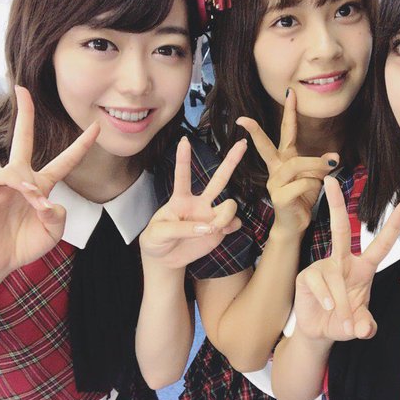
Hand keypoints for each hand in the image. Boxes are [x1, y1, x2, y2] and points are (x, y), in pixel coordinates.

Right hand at [0, 86, 99, 279]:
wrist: (0, 261)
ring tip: (35, 206)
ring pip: (18, 166)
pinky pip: (1, 176)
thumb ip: (58, 216)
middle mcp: (25, 178)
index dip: (82, 144)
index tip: (96, 126)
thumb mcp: (54, 232)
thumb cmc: (27, 243)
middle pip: (24, 138)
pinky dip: (16, 185)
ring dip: (30, 187)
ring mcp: (5, 183)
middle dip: (24, 113)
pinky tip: (24, 197)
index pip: (67, 159)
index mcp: (44, 185)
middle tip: (22, 88)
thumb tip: (46, 200)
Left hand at [139, 136, 246, 268]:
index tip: (184, 140)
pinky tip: (222, 232)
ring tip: (214, 228)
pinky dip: (231, 226)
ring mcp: (211, 215)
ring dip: (226, 215)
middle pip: (219, 179)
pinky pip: (235, 223)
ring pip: (230, 204)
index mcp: (180, 199)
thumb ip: (180, 229)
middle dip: (231, 161)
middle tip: (243, 143)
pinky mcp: (220, 230)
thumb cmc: (157, 240)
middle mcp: (199, 203)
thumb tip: (207, 228)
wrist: (165, 259)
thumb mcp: (157, 233)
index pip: (182, 176)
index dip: (183, 159)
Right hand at [236, 89, 337, 234]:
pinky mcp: (279, 197)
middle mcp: (276, 169)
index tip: (290, 92)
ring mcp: (275, 183)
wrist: (295, 225)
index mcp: (284, 160)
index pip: (286, 132)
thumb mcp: (315, 178)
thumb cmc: (302, 198)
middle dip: (256, 131)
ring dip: (316, 165)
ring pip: (296, 165)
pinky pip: (302, 184)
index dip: (290, 112)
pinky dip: (314, 185)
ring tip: (330, 167)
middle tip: (244, 119)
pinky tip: (315, 191)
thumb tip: (334, 156)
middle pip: (267, 146)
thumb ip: (322, 165)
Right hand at [293, 176, 399, 340]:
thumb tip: (363, 329)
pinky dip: (327, 300)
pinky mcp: (307, 276)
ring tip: (343, 321)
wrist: (320, 332)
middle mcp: (343, 262)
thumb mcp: (360, 326)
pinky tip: (328, 308)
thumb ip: (365, 326)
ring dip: (342, 303)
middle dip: (335, 204)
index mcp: (363, 268)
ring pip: (335, 276)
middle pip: (340, 229)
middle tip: (331, 180)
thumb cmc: (344, 321)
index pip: (381, 244)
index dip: (393, 225)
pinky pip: (320, 283)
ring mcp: (323, 267)